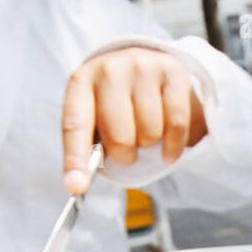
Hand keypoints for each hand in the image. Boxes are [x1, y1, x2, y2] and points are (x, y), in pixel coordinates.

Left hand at [62, 47, 207, 193]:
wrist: (147, 64)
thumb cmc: (118, 101)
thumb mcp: (95, 115)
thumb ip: (87, 146)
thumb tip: (77, 185)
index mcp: (81, 82)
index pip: (75, 126)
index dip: (76, 160)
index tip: (77, 187)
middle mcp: (110, 69)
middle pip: (120, 137)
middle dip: (126, 154)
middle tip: (128, 149)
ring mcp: (142, 67)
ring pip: (150, 133)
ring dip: (150, 145)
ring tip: (147, 133)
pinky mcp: (172, 71)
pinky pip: (176, 125)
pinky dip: (173, 145)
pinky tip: (168, 147)